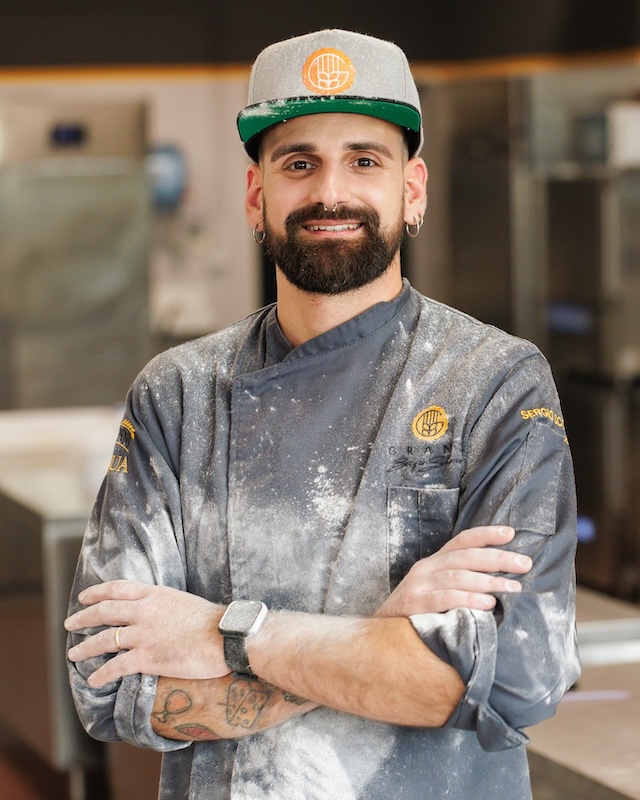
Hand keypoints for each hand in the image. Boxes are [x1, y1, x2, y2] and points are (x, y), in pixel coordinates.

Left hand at [65, 581, 228, 687]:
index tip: (85, 597)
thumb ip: (165, 605)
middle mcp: (144, 611)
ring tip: (73, 654)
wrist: (226, 636)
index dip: (97, 592)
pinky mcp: (148, 657)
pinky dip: (101, 674)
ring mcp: (144, 634)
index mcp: (155, 594)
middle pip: (104, 611)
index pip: (118, 588)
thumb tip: (156, 612)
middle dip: (83, 618)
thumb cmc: (213, 620)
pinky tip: (93, 680)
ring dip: (85, 648)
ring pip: (105, 639)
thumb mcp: (184, 601)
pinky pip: (116, 667)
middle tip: (70, 624)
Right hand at [376, 525, 531, 616]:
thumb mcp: (436, 594)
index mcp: (433, 563)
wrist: (378, 638)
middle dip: (498, 558)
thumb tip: (501, 584)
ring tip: (512, 588)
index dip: (486, 535)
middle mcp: (425, 568)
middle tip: (524, 564)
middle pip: (466, 556)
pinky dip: (468, 598)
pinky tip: (487, 603)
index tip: (511, 533)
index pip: (462, 541)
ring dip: (488, 580)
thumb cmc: (416, 617)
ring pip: (458, 575)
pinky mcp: (413, 604)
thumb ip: (460, 586)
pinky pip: (444, 598)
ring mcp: (418, 585)